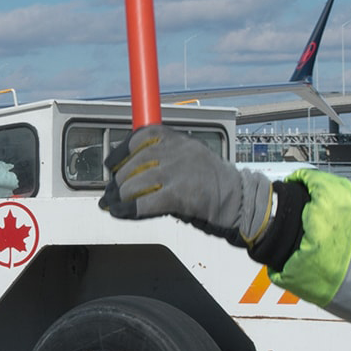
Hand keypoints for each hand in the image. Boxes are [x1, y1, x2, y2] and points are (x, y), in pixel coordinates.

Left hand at [100, 125, 273, 247]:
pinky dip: (129, 210)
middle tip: (112, 194)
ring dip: (122, 197)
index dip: (121, 153)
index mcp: (177, 139)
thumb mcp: (189, 156)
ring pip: (134, 184)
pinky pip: (143, 203)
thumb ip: (163, 157)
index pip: (140, 137)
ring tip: (117, 205)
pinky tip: (122, 213)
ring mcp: (176, 172)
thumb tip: (129, 172)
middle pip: (133, 164)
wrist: (238, 199)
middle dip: (119, 182)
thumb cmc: (212, 181)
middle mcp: (175, 152)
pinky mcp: (178, 195)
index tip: (112, 164)